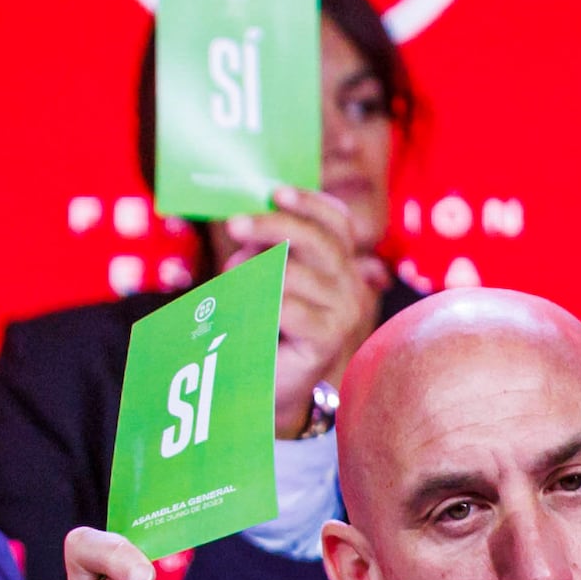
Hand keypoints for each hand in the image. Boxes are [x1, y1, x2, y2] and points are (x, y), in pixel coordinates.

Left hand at [223, 186, 384, 430]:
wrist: (274, 386)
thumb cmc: (267, 327)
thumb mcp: (268, 279)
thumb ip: (265, 252)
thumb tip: (245, 228)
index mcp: (341, 264)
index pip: (337, 223)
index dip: (310, 203)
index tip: (276, 193)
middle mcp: (351, 285)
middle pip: (320, 240)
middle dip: (274, 225)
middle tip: (235, 224)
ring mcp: (344, 313)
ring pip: (299, 274)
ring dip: (256, 270)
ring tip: (229, 276)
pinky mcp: (328, 340)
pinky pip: (291, 308)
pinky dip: (260, 301)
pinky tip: (240, 304)